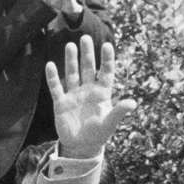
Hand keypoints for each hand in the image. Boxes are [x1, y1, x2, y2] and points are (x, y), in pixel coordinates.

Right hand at [45, 36, 137, 158]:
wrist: (81, 146)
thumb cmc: (98, 134)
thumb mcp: (110, 123)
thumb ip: (119, 112)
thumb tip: (133, 103)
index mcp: (102, 93)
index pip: (105, 72)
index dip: (106, 59)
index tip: (107, 45)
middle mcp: (88, 90)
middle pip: (87, 68)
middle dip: (87, 54)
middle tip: (85, 38)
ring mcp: (74, 95)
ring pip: (72, 74)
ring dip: (71, 60)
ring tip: (70, 45)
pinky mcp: (61, 103)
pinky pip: (56, 87)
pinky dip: (53, 77)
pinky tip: (50, 65)